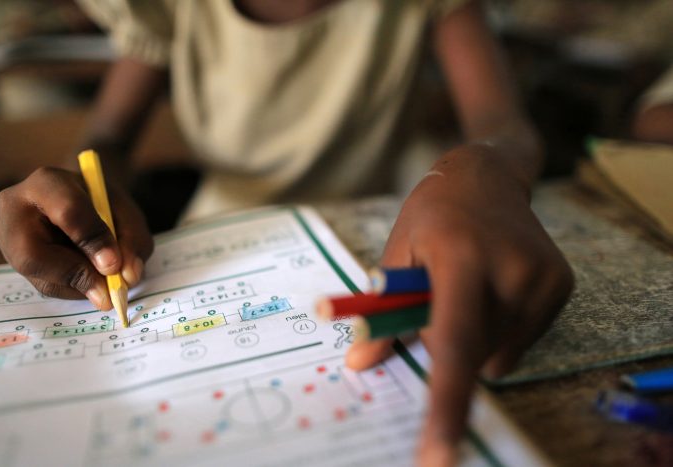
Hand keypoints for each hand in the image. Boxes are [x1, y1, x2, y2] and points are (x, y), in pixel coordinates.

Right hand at [0, 167, 152, 308]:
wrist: (77, 204)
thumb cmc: (102, 205)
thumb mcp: (124, 212)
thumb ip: (130, 239)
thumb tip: (128, 276)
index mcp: (48, 183)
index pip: (67, 211)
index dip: (92, 241)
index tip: (114, 265)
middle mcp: (16, 211)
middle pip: (33, 255)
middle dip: (77, 275)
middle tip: (108, 291)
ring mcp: (7, 240)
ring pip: (40, 279)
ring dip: (80, 286)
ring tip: (105, 282)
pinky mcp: (14, 264)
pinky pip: (45, 287)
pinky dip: (75, 289)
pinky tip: (90, 278)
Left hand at [345, 146, 572, 465]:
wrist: (486, 176)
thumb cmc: (431, 215)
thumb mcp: (396, 254)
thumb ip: (382, 312)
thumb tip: (361, 363)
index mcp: (461, 257)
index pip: (454, 341)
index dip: (446, 400)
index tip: (438, 451)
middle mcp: (511, 269)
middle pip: (472, 352)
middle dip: (445, 345)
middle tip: (435, 301)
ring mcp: (543, 278)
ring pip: (496, 351)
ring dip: (471, 338)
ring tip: (466, 288)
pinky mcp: (562, 285)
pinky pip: (518, 340)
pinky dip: (496, 330)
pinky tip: (492, 288)